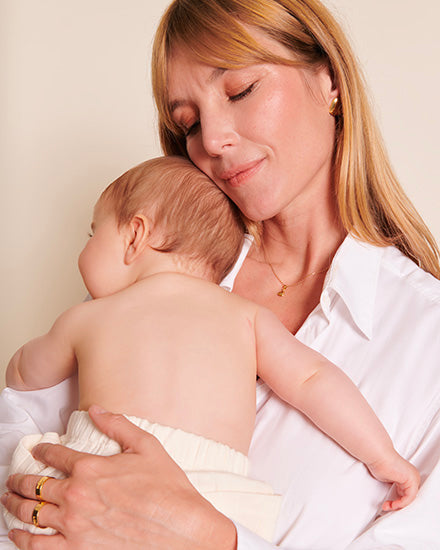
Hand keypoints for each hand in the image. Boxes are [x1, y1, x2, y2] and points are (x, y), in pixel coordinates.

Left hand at [2, 406, 236, 549]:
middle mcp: (76, 495)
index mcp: (91, 467)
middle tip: (14, 477)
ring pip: (31, 513)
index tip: (38, 450)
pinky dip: (22, 538)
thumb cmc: (166, 487)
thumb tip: (96, 409)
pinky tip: (16, 532)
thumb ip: (117, 424)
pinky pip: (38, 546)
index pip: (56, 455)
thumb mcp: (145, 445)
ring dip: (14, 505)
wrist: (180, 528)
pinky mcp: (78, 549)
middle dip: (20, 479)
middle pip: (36, 486)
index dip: (43, 450)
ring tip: (7, 500)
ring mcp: (74, 525)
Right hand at [367, 452, 419, 511]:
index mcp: (409, 475)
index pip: (407, 494)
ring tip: (388, 506)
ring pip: (410, 499)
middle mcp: (414, 476)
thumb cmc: (380, 463)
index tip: (387, 504)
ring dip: (398, 506)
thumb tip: (394, 496)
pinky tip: (392, 504)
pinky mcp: (412, 480)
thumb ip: (395, 487)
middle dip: (397, 505)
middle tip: (387, 506)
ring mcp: (414, 478)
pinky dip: (400, 503)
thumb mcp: (389, 479)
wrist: (378, 455)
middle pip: (409, 497)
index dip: (397, 502)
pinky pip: (409, 497)